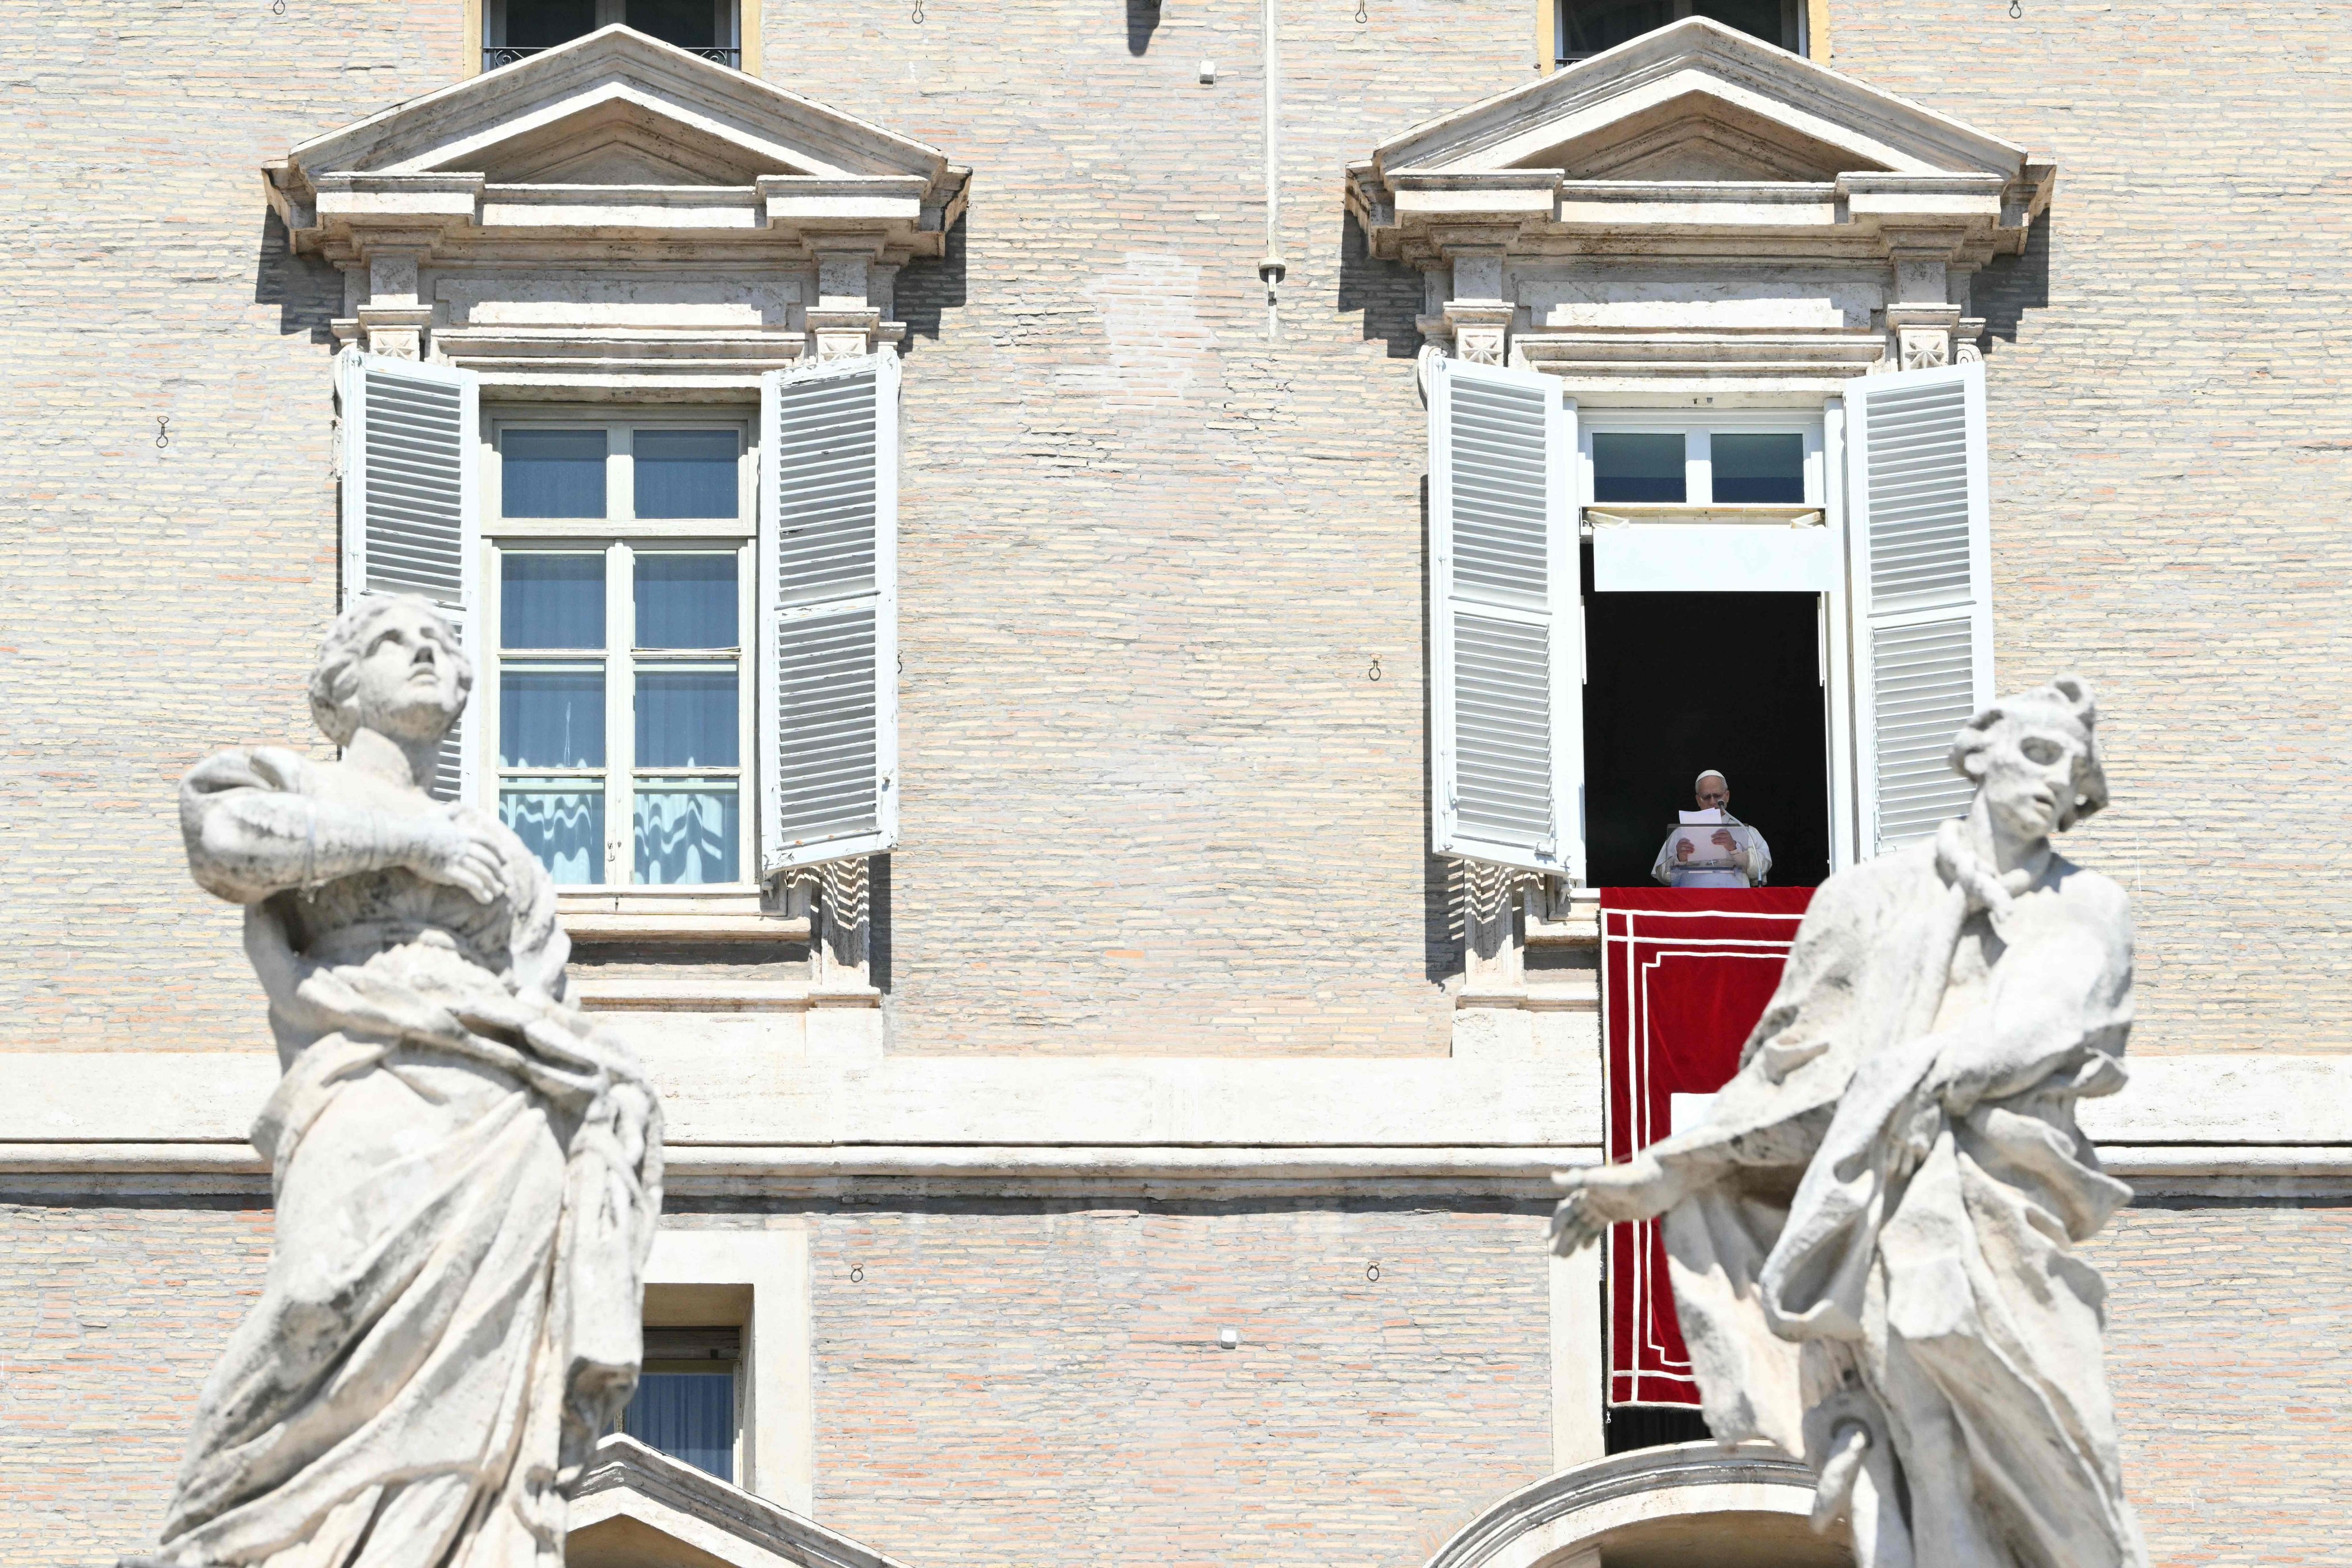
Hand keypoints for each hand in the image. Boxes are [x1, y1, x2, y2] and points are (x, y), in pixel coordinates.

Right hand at [407, 811, 507, 903]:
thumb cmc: (418, 827)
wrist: (405, 839)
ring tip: (498, 893)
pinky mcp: (449, 872)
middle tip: (505, 881)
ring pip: (482, 872)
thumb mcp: (437, 815)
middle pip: (488, 859)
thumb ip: (449, 812)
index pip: (487, 841)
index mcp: (462, 833)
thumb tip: (456, 804)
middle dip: (498, 871)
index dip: (498, 850)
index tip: (505, 859)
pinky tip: (486, 898)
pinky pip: (471, 882)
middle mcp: (463, 846)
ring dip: (492, 884)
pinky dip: (481, 891)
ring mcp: (457, 859)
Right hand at [1548, 1154, 1672, 1255]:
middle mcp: (1592, 1198)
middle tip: (1554, 1254)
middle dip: (1562, 1237)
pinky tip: (1584, 1248)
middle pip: (1573, 1221)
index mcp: (1585, 1191)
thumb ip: (1575, 1180)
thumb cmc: (1626, 1179)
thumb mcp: (1598, 1180)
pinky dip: (1589, 1237)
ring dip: (1573, 1240)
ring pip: (1584, 1226)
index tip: (1545, 1239)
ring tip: (1564, 1256)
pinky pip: (1598, 1227)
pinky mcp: (1617, 1213)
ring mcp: (1604, 1206)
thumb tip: (1552, 1177)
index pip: (1565, 1210)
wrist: (1655, 1182)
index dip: (1554, 1224)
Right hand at [1675, 837, 1693, 861]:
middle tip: (1693, 846)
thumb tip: (1692, 842)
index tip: (1689, 841)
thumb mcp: (1684, 846)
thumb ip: (1686, 844)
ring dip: (1690, 848)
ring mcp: (1679, 849)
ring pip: (1685, 848)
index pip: (1681, 840)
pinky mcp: (1680, 853)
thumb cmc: (1684, 850)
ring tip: (1693, 849)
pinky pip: (1685, 852)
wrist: (1682, 856)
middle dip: (1689, 845)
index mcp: (1679, 843)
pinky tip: (1692, 852)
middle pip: (1684, 844)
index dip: (1685, 840)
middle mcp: (1678, 845)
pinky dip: (1689, 851)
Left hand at [1711, 828, 1735, 851]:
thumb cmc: (1727, 838)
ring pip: (1720, 839)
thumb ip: (1721, 834)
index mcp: (1727, 832)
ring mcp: (1727, 840)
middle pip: (1721, 835)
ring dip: (1715, 840)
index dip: (1719, 831)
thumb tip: (1714, 834)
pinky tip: (1714, 843)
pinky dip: (1717, 843)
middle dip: (1715, 836)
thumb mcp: (1726, 835)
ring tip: (1712, 840)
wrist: (1731, 844)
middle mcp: (1727, 836)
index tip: (1716, 832)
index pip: (1723, 831)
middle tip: (1712, 836)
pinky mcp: (1726, 843)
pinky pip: (1720, 843)